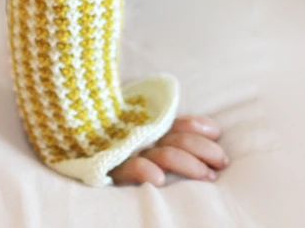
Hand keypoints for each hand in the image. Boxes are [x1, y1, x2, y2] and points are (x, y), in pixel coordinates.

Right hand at [108, 114, 229, 185]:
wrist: (82, 154)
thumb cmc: (121, 152)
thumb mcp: (149, 143)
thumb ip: (172, 139)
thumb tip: (210, 135)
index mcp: (152, 130)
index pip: (180, 124)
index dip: (199, 126)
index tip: (217, 133)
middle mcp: (143, 139)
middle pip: (179, 139)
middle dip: (204, 149)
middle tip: (222, 163)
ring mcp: (130, 152)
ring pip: (165, 154)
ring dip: (189, 164)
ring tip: (207, 176)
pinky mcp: (114, 168)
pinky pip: (132, 167)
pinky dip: (145, 170)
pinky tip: (160, 180)